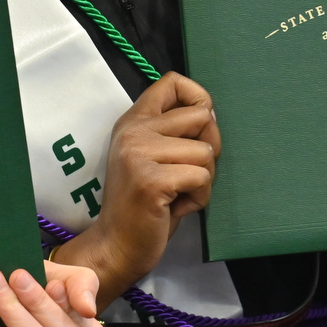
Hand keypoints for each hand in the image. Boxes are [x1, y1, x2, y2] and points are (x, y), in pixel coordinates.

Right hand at [47, 73, 219, 304]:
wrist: (116, 246)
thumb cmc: (144, 205)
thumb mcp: (154, 157)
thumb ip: (174, 132)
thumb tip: (210, 113)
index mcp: (134, 121)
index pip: (172, 81)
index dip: (198, 97)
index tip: (198, 127)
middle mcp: (133, 130)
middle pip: (201, 116)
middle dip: (207, 148)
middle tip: (187, 174)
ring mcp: (138, 153)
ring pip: (205, 152)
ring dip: (202, 180)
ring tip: (176, 195)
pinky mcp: (151, 179)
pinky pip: (201, 177)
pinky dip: (198, 197)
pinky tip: (174, 207)